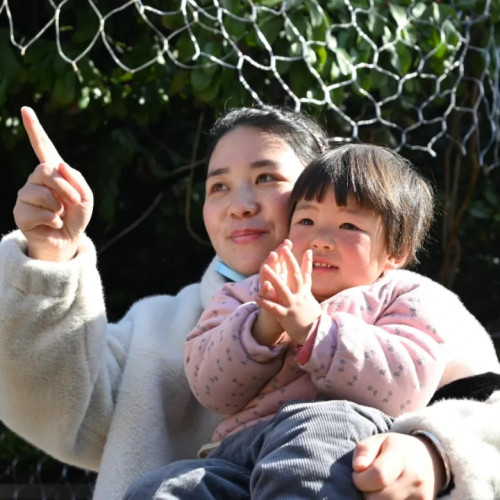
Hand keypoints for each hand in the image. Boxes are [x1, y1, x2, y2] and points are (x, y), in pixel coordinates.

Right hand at [13, 107, 92, 260]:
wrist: (68, 241)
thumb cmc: (76, 217)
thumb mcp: (85, 198)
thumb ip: (77, 180)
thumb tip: (58, 165)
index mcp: (53, 173)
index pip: (43, 147)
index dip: (35, 129)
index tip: (26, 109)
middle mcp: (35, 181)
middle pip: (45, 170)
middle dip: (65, 187)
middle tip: (74, 202)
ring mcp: (26, 196)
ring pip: (41, 191)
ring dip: (59, 205)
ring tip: (61, 215)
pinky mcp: (20, 213)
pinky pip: (38, 211)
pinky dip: (53, 219)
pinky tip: (54, 224)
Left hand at [256, 240, 321, 343]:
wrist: (314, 335)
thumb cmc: (310, 314)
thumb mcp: (309, 295)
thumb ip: (307, 278)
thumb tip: (308, 259)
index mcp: (304, 291)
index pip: (302, 272)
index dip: (298, 260)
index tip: (292, 246)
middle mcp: (300, 296)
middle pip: (294, 276)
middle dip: (288, 262)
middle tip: (282, 249)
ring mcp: (293, 306)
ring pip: (283, 290)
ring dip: (274, 278)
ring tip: (265, 268)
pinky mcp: (286, 317)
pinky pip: (274, 308)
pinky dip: (265, 303)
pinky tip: (256, 297)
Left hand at [352, 433, 444, 499]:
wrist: (429, 460)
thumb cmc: (396, 448)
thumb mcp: (378, 440)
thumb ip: (364, 451)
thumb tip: (357, 468)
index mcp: (401, 456)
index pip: (378, 476)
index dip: (361, 479)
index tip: (357, 475)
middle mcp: (414, 478)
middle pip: (378, 498)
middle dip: (366, 492)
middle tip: (368, 482)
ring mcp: (421, 496)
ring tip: (380, 487)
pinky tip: (388, 494)